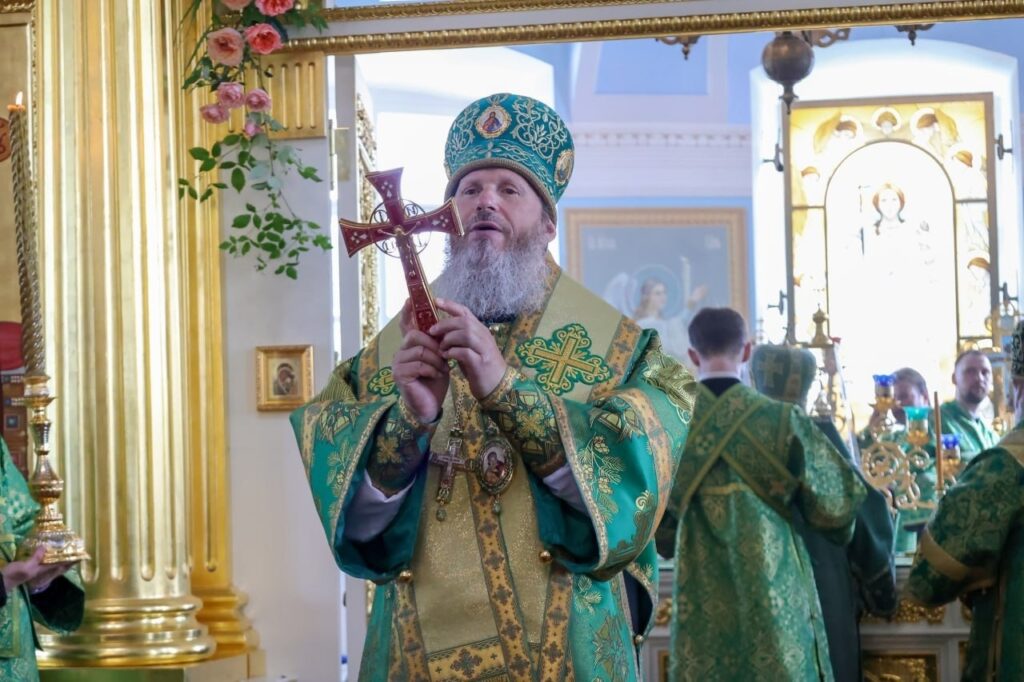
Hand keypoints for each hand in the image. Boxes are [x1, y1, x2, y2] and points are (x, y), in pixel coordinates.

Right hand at [1, 547, 75, 593]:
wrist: (1, 582)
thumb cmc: (13, 575)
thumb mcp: (24, 567)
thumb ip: (35, 558)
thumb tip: (45, 547)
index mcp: (44, 574)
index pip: (61, 567)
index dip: (71, 562)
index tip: (81, 556)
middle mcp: (43, 574)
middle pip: (59, 567)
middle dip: (68, 561)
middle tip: (77, 552)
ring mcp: (37, 573)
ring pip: (53, 566)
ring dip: (60, 559)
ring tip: (67, 552)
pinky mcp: (31, 570)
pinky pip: (44, 563)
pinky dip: (49, 558)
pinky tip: (49, 554)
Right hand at [392, 300, 448, 422]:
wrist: (430, 405)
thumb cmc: (435, 380)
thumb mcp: (439, 357)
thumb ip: (436, 342)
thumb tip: (442, 324)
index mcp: (411, 345)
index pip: (406, 324)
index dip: (408, 312)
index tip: (410, 298)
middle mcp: (401, 351)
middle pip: (415, 335)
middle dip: (434, 344)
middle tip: (445, 356)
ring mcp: (398, 363)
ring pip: (419, 349)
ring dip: (436, 359)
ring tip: (443, 369)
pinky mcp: (400, 374)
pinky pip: (418, 364)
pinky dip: (432, 369)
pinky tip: (437, 376)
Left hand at [432, 298, 507, 399]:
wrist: (499, 387)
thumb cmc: (482, 368)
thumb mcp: (471, 349)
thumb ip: (459, 339)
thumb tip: (440, 332)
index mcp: (481, 331)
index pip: (465, 312)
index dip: (450, 305)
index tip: (435, 301)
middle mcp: (484, 337)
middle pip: (464, 322)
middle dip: (445, 324)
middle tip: (431, 331)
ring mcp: (484, 349)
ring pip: (465, 334)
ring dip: (448, 339)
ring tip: (441, 347)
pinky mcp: (481, 363)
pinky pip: (464, 352)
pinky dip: (452, 353)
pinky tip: (446, 357)